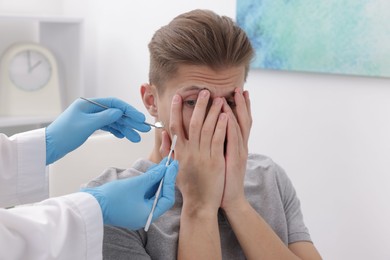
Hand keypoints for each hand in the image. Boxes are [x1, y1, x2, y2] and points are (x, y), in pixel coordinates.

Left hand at [46, 97, 149, 163]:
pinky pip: (107, 127)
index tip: (140, 118)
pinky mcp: (89, 126)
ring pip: (113, 122)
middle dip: (130, 121)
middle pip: (115, 113)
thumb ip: (105, 117)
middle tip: (143, 129)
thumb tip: (120, 112)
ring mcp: (91, 118)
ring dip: (125, 129)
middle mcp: (91, 109)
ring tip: (136, 138)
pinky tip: (123, 136)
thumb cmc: (65, 134)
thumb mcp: (87, 124)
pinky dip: (116, 131)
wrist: (50, 146)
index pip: (114, 104)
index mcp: (89, 104)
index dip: (129, 111)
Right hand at [81, 158, 178, 229]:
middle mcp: (144, 216)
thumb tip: (164, 169)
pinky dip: (149, 184)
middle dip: (165, 179)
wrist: (90, 205)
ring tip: (162, 165)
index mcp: (148, 215)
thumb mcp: (136, 184)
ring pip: (152, 194)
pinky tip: (152, 172)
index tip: (172, 166)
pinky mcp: (130, 206)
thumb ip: (152, 176)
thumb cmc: (112, 198)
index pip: (166, 198)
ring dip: (157, 180)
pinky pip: (144, 195)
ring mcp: (137, 211)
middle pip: (161, 196)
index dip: (170, 181)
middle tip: (170, 164)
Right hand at [170, 90, 226, 211]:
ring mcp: (202, 156)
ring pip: (207, 128)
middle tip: (204, 91)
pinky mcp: (215, 161)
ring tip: (219, 98)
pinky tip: (226, 115)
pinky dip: (222, 126)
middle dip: (199, 105)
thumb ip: (170, 150)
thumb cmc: (188, 187)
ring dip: (213, 112)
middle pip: (193, 123)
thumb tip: (164, 135)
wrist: (199, 204)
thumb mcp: (174, 168)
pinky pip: (218, 140)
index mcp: (180, 152)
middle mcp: (190, 151)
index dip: (177, 110)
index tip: (179, 97)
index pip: (175, 126)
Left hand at [221, 89, 251, 211]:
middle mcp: (240, 145)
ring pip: (238, 126)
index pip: (239, 122)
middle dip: (241, 104)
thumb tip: (209, 132)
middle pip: (243, 120)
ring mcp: (239, 151)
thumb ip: (217, 144)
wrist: (228, 198)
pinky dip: (230, 126)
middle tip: (238, 88)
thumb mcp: (220, 158)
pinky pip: (232, 139)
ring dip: (235, 110)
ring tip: (233, 95)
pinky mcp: (234, 158)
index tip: (236, 92)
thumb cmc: (221, 178)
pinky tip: (227, 115)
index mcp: (236, 145)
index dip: (239, 107)